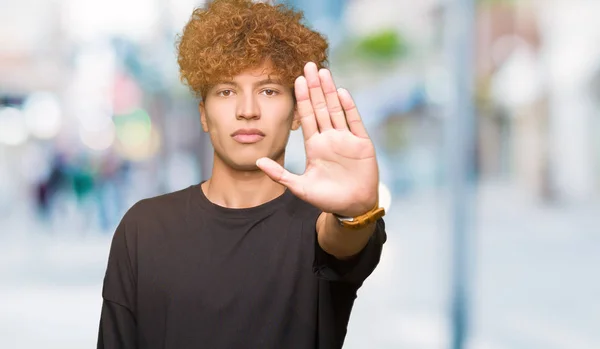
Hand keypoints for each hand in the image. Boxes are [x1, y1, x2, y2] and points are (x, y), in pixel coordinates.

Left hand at [256, 62, 378, 216]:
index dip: (302, 98)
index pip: (306, 116)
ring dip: (329, 91)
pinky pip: (354, 121)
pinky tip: (341, 92)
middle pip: (320, 107)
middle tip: (308, 65)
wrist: (352, 207)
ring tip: (323, 72)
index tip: (296, 80)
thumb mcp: (299, 187)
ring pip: (336, 109)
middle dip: (314, 87)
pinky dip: (348, 107)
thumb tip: (257, 162)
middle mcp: (330, 138)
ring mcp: (346, 139)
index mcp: (314, 146)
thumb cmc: (327, 199)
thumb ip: (279, 174)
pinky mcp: (362, 143)